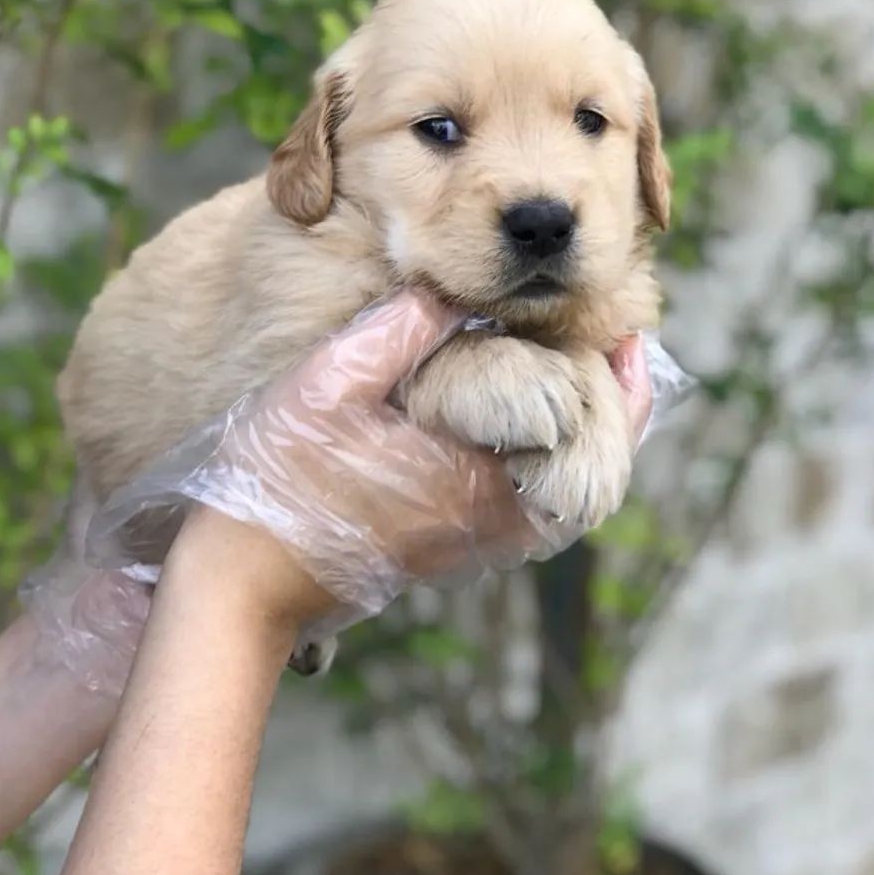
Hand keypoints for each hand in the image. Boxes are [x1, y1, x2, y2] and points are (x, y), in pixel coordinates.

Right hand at [30, 293, 657, 692]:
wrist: (245, 584)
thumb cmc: (277, 479)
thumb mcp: (328, 383)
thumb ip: (399, 330)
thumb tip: (455, 290)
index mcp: (474, 474)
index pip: (582, 429)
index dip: (616, 379)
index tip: (626, 332)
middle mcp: (490, 521)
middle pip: (596, 474)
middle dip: (620, 412)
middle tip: (627, 354)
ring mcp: (475, 546)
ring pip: (570, 502)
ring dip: (592, 444)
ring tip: (595, 387)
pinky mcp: (455, 556)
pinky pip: (536, 521)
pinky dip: (558, 475)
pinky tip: (536, 436)